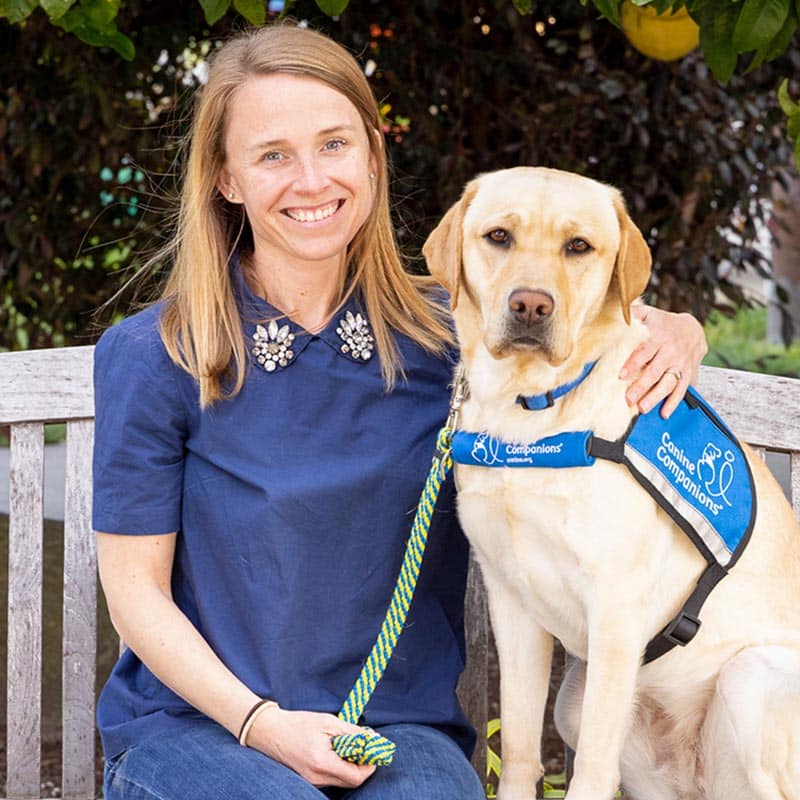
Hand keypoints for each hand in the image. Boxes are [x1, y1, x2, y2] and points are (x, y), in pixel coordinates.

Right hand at [246, 706, 376, 787]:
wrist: (270, 731)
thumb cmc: (298, 724)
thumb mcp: (328, 722)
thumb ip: (351, 733)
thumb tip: (371, 739)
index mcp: (322, 762)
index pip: (355, 776)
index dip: (369, 765)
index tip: (374, 751)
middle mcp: (317, 777)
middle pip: (350, 781)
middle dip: (362, 766)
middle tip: (366, 747)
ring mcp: (311, 781)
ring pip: (342, 781)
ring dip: (351, 766)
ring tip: (350, 746)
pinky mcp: (308, 780)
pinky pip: (331, 778)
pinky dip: (340, 767)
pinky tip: (338, 751)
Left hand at [619, 305, 707, 418]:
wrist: (693, 329)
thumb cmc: (663, 323)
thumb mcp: (650, 314)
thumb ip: (634, 314)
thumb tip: (619, 313)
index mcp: (659, 337)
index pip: (645, 351)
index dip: (633, 363)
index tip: (621, 375)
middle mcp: (671, 352)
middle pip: (655, 371)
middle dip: (641, 386)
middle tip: (629, 398)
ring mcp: (680, 365)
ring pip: (668, 383)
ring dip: (655, 397)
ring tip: (642, 408)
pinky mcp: (688, 375)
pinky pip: (681, 390)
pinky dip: (673, 403)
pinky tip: (664, 413)